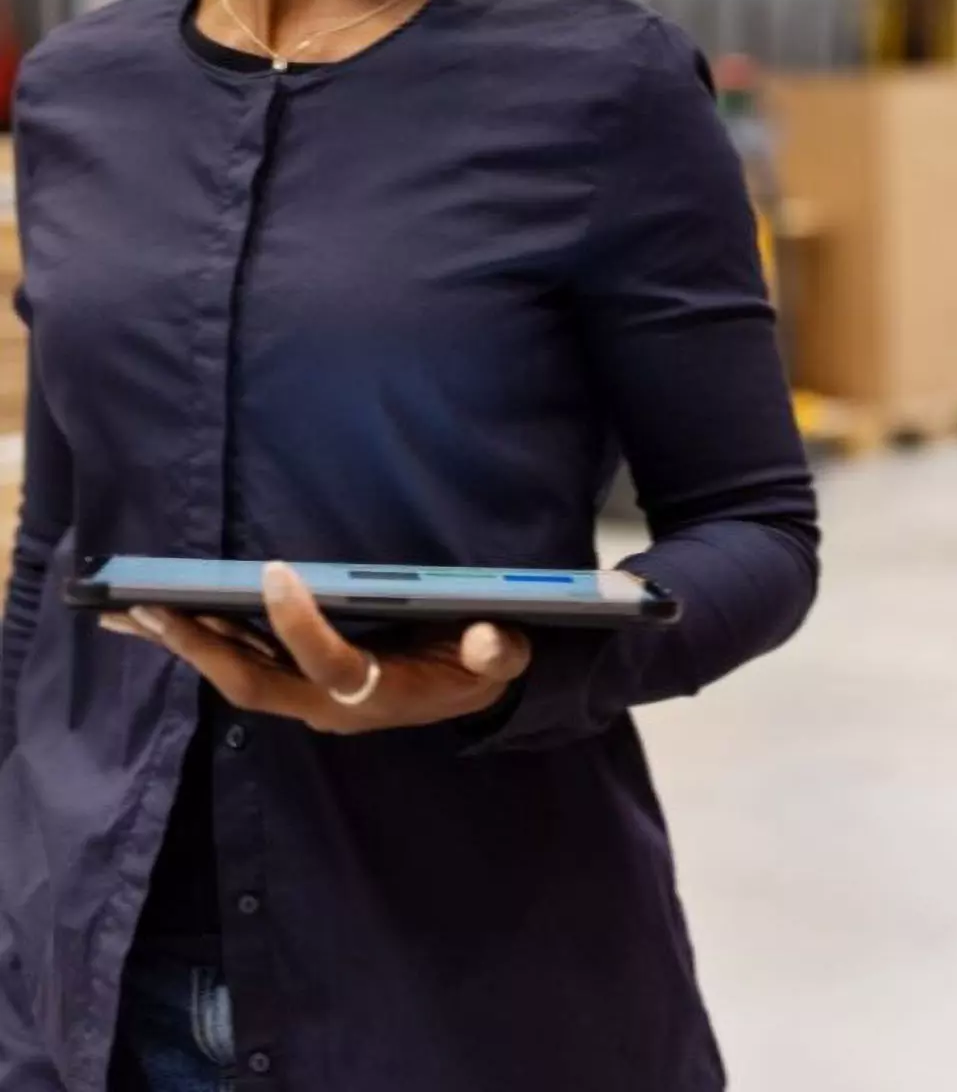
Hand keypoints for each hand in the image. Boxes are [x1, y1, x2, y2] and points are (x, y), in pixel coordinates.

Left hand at [101, 561, 532, 734]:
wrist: (466, 696)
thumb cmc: (478, 668)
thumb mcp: (503, 659)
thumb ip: (498, 652)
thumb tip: (485, 637)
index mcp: (378, 693)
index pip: (328, 663)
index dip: (299, 624)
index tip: (275, 571)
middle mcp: (330, 705)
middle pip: (254, 682)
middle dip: (204, 647)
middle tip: (156, 608)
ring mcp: (307, 699)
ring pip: (235, 676)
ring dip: (187, 646)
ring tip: (134, 612)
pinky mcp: (296, 686)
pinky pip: (240, 666)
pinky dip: (201, 643)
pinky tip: (165, 619)